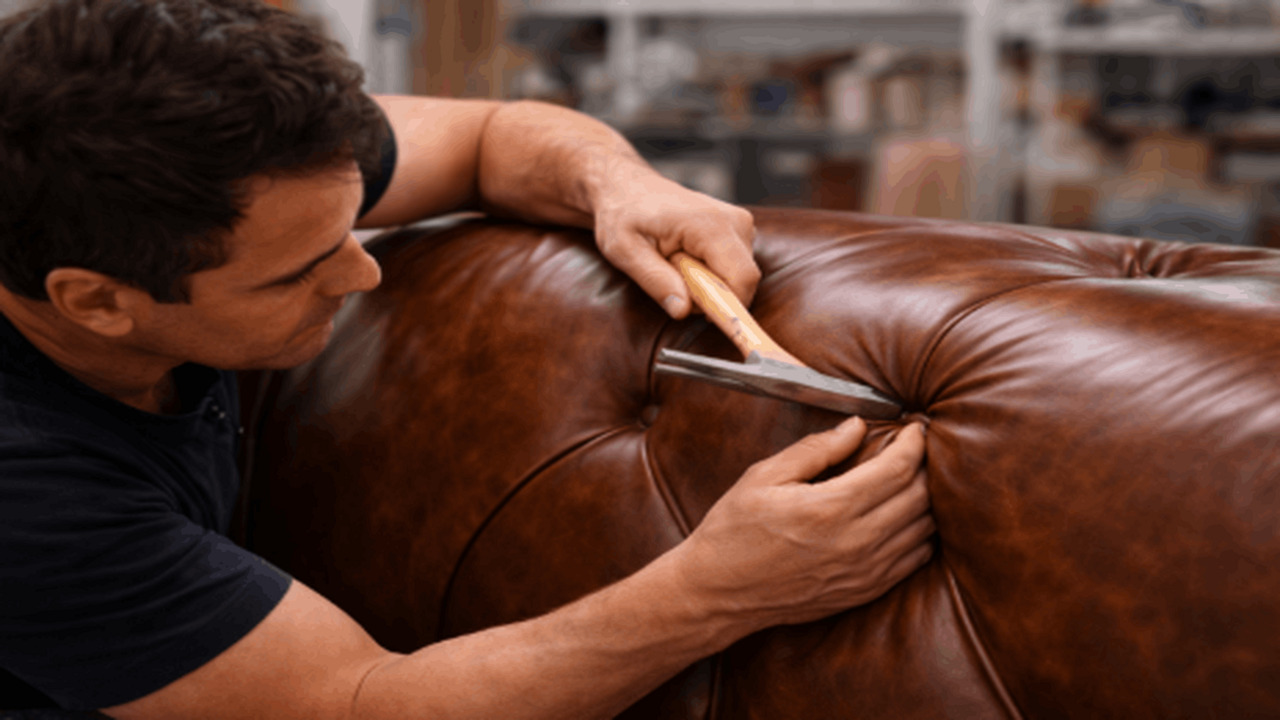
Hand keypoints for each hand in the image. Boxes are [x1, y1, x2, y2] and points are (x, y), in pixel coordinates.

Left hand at [591, 167, 758, 318]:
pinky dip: (711, 272)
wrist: (627, 187)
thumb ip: (656, 281)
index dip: (727, 306)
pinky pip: (735, 267)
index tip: (700, 316)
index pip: (742, 279)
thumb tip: (683, 311)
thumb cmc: (623, 214)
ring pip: (739, 276)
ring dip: (708, 283)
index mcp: (710, 224)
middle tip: (674, 279)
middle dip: (711, 294)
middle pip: (743, 281)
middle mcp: (735, 220)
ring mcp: (740, 223)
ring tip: (675, 263)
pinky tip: (686, 258)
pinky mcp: (738, 229)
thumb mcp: (626, 251)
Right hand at [671, 417, 934, 630]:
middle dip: (924, 465)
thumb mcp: (763, 476)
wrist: (717, 592)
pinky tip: (905, 517)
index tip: (914, 427)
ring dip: (926, 499)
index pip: (898, 469)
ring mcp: (864, 573)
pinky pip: (914, 560)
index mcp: (830, 509)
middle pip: (919, 497)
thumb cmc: (734, 532)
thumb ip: (815, 449)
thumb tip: (856, 427)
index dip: (914, 442)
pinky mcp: (864, 592)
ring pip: (924, 529)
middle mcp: (856, 543)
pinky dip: (920, 533)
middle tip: (915, 447)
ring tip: (912, 478)